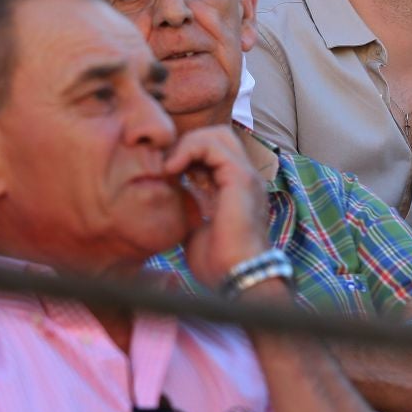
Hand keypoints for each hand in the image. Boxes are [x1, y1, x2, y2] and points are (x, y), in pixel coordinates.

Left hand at [169, 126, 271, 288]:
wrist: (236, 276)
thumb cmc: (218, 263)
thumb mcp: (196, 229)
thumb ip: (190, 209)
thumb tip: (172, 201)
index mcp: (236, 188)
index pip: (214, 152)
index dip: (188, 155)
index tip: (166, 174)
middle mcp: (244, 177)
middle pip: (218, 136)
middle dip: (188, 144)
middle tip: (168, 166)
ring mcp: (246, 174)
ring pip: (217, 134)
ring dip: (187, 145)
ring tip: (169, 167)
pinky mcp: (240, 176)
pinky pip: (213, 144)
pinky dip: (188, 149)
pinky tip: (173, 169)